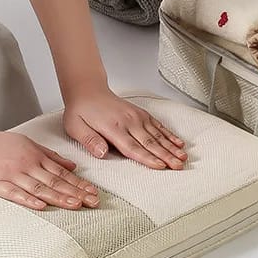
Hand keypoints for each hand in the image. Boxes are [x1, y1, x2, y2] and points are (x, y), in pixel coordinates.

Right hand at [0, 126, 99, 210]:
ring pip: (39, 188)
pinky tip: (42, 206)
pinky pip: (14, 193)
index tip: (94, 192)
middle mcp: (27, 165)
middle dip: (76, 192)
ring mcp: (11, 175)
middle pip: (55, 181)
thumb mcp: (27, 144)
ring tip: (76, 205)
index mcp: (35, 156)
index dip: (79, 183)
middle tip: (93, 202)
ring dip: (59, 197)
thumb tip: (73, 167)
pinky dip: (29, 200)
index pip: (62, 173)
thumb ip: (50, 156)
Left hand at [63, 87, 187, 169]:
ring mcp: (137, 117)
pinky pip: (158, 125)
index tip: (160, 166)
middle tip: (178, 166)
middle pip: (150, 142)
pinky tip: (178, 142)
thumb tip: (101, 152)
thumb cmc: (81, 110)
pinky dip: (169, 134)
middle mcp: (129, 122)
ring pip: (158, 135)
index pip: (133, 147)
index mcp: (113, 128)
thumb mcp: (75, 127)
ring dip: (171, 147)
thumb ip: (89, 140)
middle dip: (166, 155)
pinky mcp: (140, 114)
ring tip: (183, 156)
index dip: (148, 158)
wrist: (88, 90)